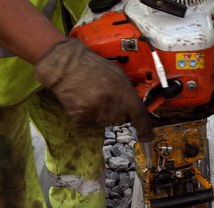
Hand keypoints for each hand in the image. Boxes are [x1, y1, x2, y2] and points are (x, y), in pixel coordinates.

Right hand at [35, 39, 152, 140]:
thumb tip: (135, 105)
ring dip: (102, 113)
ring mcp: (96, 113)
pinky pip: (90, 122)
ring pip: (105, 122)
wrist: (66, 65)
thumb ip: (128, 91)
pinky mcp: (82, 118)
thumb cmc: (93, 67)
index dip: (145, 129)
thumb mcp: (118, 74)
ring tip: (93, 95)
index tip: (147, 137)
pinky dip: (88, 114)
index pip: (139, 115)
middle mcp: (112, 106)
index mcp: (124, 93)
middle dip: (117, 111)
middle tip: (106, 96)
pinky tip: (83, 100)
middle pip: (121, 120)